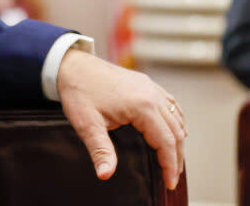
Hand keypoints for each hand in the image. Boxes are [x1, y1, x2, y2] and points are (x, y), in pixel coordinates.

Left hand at [57, 49, 186, 189]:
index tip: (169, 183)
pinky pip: (170, 104)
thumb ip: (100, 151)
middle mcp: (152, 95)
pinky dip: (176, 121)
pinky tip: (174, 131)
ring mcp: (151, 87)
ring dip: (178, 140)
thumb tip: (105, 174)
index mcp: (143, 106)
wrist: (71, 65)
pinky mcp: (146, 83)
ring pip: (176, 118)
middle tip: (172, 178)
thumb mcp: (87, 124)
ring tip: (173, 161)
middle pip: (176, 132)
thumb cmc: (79, 92)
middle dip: (176, 157)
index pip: (166, 142)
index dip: (170, 166)